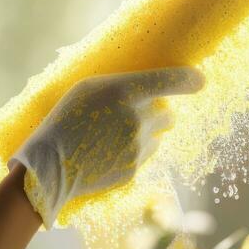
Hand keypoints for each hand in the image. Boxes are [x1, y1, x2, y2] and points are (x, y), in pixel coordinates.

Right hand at [8, 65, 204, 227]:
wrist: (50, 166)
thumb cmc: (63, 119)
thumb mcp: (87, 88)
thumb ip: (121, 85)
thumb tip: (149, 88)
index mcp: (127, 91)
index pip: (174, 80)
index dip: (190, 80)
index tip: (198, 80)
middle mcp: (138, 117)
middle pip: (168, 112)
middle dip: (158, 111)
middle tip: (135, 112)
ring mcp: (138, 146)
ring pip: (158, 135)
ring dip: (146, 132)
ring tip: (114, 134)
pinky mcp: (134, 168)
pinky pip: (145, 154)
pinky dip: (134, 151)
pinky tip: (109, 151)